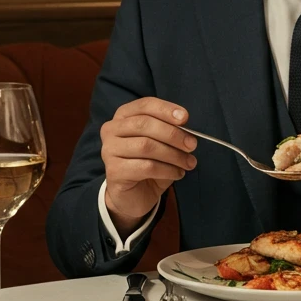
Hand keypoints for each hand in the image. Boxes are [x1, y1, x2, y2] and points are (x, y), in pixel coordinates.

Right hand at [100, 98, 196, 234]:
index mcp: (124, 116)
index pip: (145, 105)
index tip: (185, 118)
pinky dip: (167, 170)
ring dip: (173, 155)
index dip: (166, 109)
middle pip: (144, 124)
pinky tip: (178, 174)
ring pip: (146, 146)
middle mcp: (111, 130)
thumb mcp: (161, 143)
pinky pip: (146, 167)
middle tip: (192, 145)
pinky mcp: (114, 171)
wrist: (134, 195)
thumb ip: (170, 131)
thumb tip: (186, 127)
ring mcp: (109, 150)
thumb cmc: (149, 164)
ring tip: (189, 162)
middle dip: (173, 134)